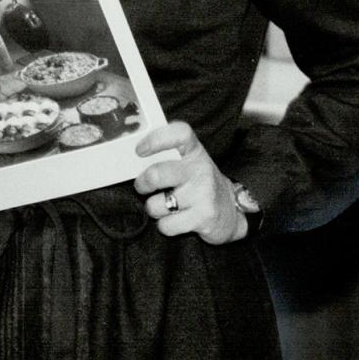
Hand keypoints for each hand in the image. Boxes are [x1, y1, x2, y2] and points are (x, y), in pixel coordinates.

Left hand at [134, 121, 246, 243]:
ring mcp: (204, 194)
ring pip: (156, 205)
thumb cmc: (198, 182)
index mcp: (194, 152)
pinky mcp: (204, 217)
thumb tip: (127, 156)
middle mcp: (200, 170)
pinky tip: (176, 219)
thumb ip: (166, 155)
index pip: (180, 134)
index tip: (140, 150)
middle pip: (156, 175)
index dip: (156, 139)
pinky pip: (166, 225)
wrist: (231, 211)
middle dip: (142, 184)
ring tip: (165, 205)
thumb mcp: (188, 162)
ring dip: (154, 208)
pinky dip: (165, 225)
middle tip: (142, 187)